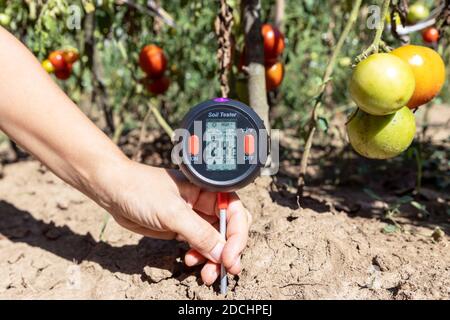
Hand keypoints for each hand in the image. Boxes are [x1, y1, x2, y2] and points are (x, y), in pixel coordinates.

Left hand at [100, 160, 250, 284]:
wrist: (114, 192)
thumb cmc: (141, 189)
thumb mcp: (172, 212)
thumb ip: (199, 233)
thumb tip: (222, 254)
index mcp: (209, 190)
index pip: (236, 213)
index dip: (237, 236)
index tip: (229, 256)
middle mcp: (205, 203)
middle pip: (229, 229)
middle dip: (228, 251)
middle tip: (225, 270)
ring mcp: (194, 217)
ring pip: (215, 241)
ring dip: (213, 259)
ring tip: (206, 274)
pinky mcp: (182, 228)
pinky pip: (199, 246)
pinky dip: (199, 257)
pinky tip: (190, 261)